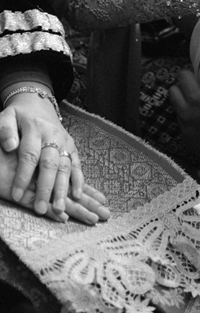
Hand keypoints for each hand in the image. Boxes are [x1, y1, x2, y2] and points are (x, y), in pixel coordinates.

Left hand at [0, 97, 109, 223]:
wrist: (37, 103)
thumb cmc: (18, 115)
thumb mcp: (7, 117)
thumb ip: (6, 130)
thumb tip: (10, 146)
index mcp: (34, 129)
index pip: (29, 155)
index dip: (23, 175)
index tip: (16, 195)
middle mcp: (52, 136)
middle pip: (50, 164)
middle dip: (46, 188)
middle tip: (40, 208)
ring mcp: (64, 141)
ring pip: (65, 167)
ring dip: (63, 189)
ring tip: (58, 209)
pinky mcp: (72, 146)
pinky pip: (77, 165)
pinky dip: (78, 180)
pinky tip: (77, 196)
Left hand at [168, 69, 199, 170]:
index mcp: (198, 99)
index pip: (183, 75)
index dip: (191, 74)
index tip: (199, 75)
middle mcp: (188, 112)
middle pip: (173, 90)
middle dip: (183, 87)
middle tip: (195, 88)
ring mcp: (185, 127)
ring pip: (177, 107)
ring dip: (185, 104)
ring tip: (199, 105)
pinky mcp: (186, 140)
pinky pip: (183, 123)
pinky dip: (189, 120)